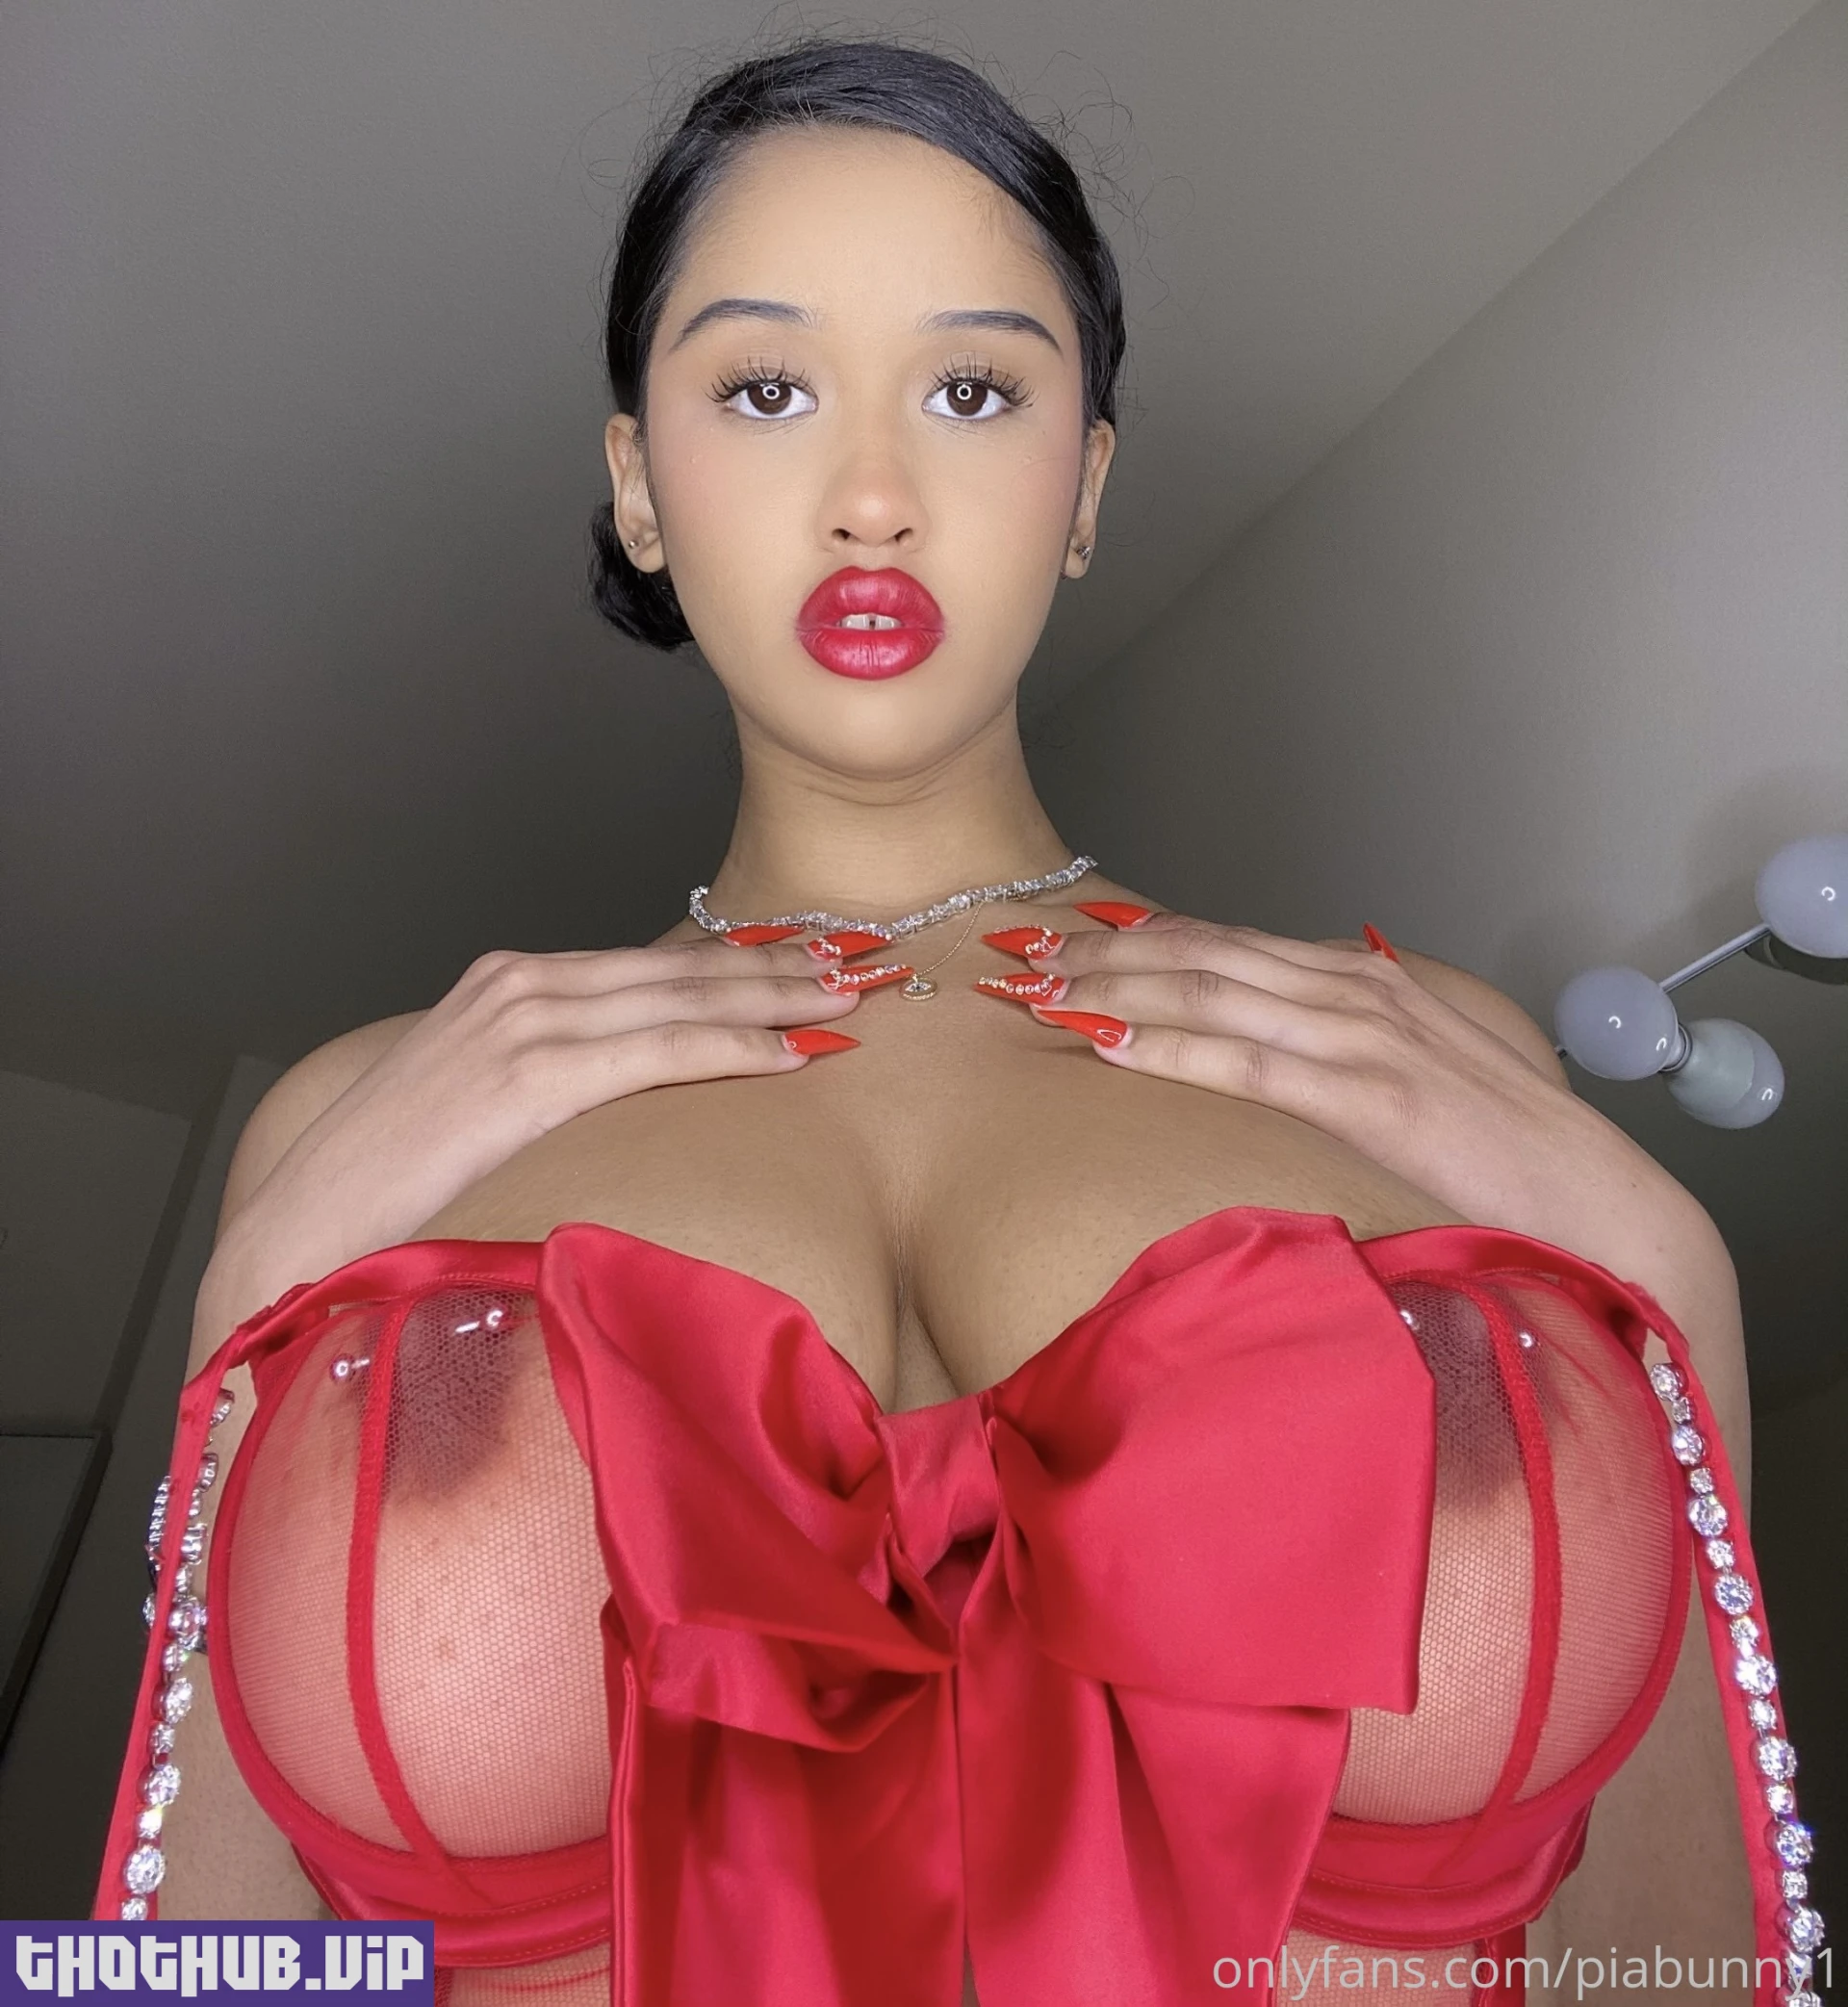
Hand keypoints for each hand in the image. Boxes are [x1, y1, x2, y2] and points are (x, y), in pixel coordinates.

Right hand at [206, 934, 871, 1328]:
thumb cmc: (392, 1180)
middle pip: (672, 968)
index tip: (799, 965)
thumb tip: (629, 1090)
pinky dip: (725, 1048)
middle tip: (853, 964)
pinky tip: (784, 1058)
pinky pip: (652, 1051)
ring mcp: (520, 1022)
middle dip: (769, 967)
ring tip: (842, 1001)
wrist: (304, 1223)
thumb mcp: (480, 1105)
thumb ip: (551, 1079)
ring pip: (675, 998)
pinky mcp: (525, 1075)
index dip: (731, 963)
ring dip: (768, 998)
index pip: (645, 965)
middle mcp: (517, 985)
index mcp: (508, 984)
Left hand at [988, 910, 1685, 1252]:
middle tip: (1018, 954)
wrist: (1599, 1201)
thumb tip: (1263, 1059)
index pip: (1224, 945)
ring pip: (1210, 991)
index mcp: (1361, 980)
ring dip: (1114, 986)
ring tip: (1037, 990)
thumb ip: (1337, 1055)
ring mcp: (1364, 1034)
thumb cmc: (1502, 1155)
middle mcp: (1355, 988)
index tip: (1062, 942)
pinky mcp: (1372, 1093)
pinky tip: (1108, 1042)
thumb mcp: (1409, 1082)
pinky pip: (1246, 1059)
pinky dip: (1169, 1043)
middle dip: (1102, 953)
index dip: (1135, 940)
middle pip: (1201, 955)